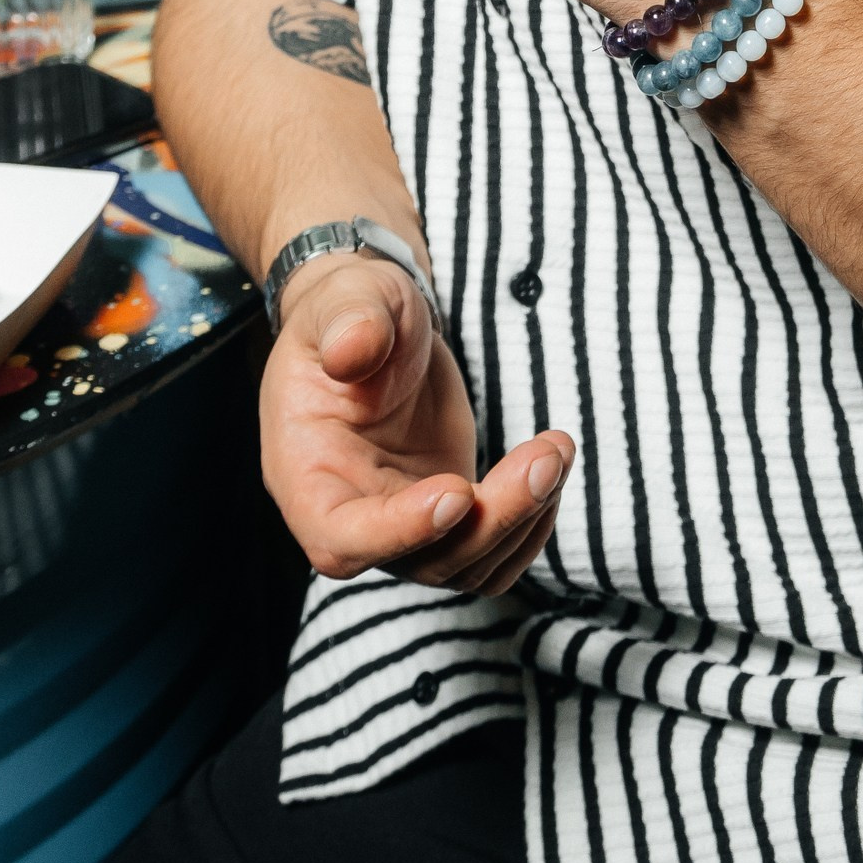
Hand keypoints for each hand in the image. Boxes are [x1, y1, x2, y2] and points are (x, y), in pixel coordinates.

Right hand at [262, 252, 574, 591]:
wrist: (379, 322)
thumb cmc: (354, 310)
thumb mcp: (349, 298)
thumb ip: (349, 323)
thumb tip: (352, 349)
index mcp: (306, 475)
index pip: (342, 537)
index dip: (400, 531)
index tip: (457, 492)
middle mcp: (353, 515)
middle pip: (425, 561)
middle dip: (494, 520)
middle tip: (545, 458)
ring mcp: (405, 520)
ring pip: (469, 564)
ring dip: (524, 518)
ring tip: (556, 450)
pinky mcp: (449, 512)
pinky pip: (493, 548)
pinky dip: (532, 520)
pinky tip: (550, 464)